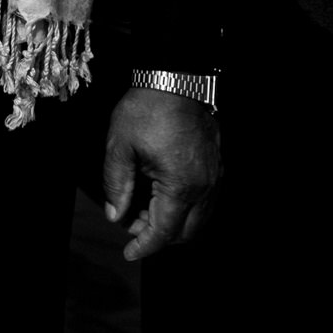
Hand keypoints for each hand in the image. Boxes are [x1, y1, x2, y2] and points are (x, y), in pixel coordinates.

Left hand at [101, 85, 219, 262]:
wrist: (175, 78)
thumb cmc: (145, 110)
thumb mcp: (119, 147)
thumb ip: (117, 185)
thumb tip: (115, 215)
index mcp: (181, 186)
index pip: (164, 231)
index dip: (145, 246)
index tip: (129, 253)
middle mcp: (205, 186)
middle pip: (186, 231)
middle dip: (158, 236)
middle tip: (130, 225)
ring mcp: (215, 176)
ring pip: (199, 218)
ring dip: (173, 223)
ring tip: (143, 210)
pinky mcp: (217, 165)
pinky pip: (206, 201)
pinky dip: (186, 208)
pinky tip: (163, 197)